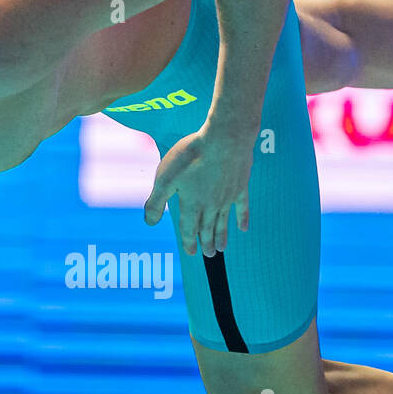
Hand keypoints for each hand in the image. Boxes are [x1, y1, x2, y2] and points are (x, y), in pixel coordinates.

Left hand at [143, 124, 251, 256]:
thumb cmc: (192, 156)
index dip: (188, 241)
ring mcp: (228, 197)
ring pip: (223, 222)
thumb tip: (150, 223)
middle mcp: (211, 205)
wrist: (225, 138)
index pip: (189, 229)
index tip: (190, 252)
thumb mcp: (165, 178)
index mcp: (192, 204)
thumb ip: (157, 202)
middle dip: (206, 243)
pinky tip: (243, 228)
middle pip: (208, 229)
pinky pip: (241, 207)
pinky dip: (242, 218)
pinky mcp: (240, 186)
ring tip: (222, 249)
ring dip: (222, 236)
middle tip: (209, 254)